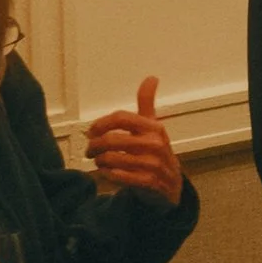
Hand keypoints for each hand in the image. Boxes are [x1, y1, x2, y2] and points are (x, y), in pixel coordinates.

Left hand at [85, 77, 183, 207]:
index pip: (121, 117)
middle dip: (94, 145)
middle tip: (89, 150)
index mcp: (153, 127)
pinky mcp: (148, 182)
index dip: (101, 123)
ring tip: (98, 161)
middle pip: (111, 139)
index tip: (91, 131)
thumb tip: (152, 78)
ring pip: (111, 159)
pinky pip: (118, 176)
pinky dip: (107, 174)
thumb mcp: (153, 126)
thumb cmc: (155, 151)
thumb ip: (147, 103)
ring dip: (99, 161)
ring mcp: (152, 164)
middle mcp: (154, 144)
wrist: (171, 184)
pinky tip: (107, 172)